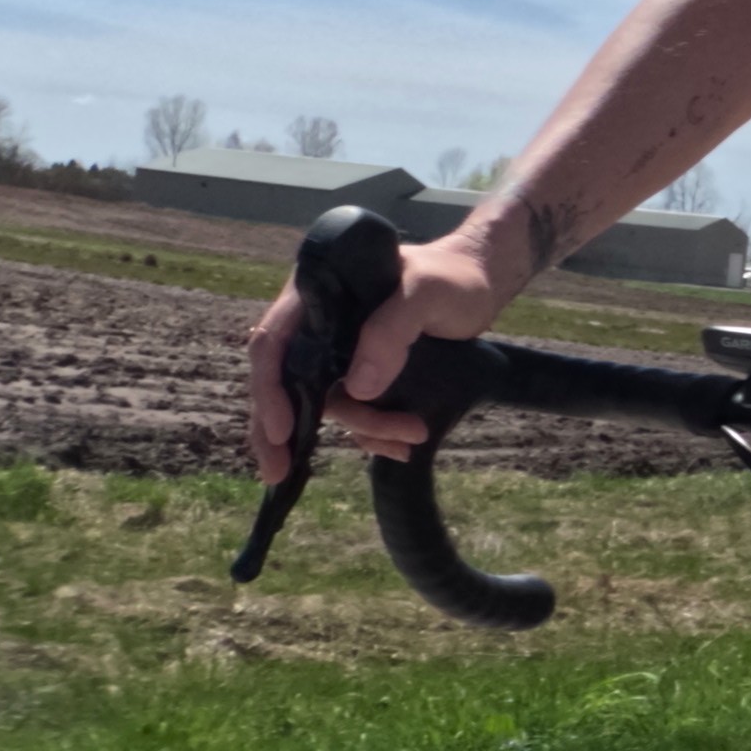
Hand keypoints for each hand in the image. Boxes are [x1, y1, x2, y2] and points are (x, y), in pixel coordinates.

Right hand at [244, 235, 512, 482]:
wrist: (481, 283)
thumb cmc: (451, 276)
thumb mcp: (426, 291)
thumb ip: (391, 329)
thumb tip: (357, 388)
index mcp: (316, 295)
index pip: (273, 341)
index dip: (269, 387)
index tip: (280, 430)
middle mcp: (317, 326)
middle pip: (284, 381)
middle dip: (281, 431)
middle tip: (279, 474)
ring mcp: (338, 353)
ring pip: (328, 404)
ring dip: (364, 428)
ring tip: (410, 438)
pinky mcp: (363, 374)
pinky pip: (355, 412)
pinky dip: (374, 434)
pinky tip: (401, 448)